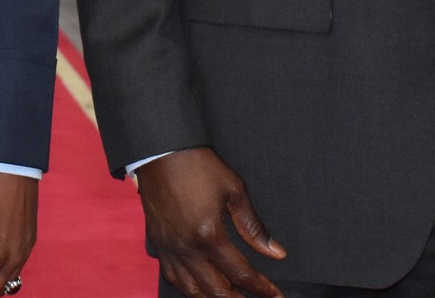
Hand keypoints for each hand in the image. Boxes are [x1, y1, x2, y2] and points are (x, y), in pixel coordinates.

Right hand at [137, 148, 286, 297]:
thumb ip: (254, 226)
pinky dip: (189, 289)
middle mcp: (187, 248)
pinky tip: (201, 288)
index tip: (276, 295)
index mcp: (209, 235)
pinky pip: (172, 278)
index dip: (262, 288)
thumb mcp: (234, 190)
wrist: (161, 150)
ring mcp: (170, 249)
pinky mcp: (158, 244)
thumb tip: (276, 252)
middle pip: (217, 291)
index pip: (241, 274)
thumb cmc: (198, 166)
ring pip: (192, 291)